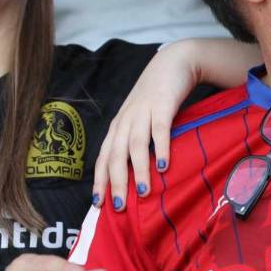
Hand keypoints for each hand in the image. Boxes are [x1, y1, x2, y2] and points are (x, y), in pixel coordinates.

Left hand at [93, 43, 200, 210]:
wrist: (173, 63)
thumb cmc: (155, 98)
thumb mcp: (139, 120)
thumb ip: (135, 144)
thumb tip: (135, 178)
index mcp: (118, 127)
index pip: (103, 157)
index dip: (99, 180)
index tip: (98, 204)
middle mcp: (125, 120)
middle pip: (115, 154)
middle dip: (116, 181)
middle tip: (120, 206)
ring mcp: (143, 112)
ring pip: (135, 144)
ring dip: (138, 169)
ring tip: (143, 191)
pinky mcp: (162, 105)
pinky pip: (159, 129)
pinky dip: (160, 147)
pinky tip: (164, 164)